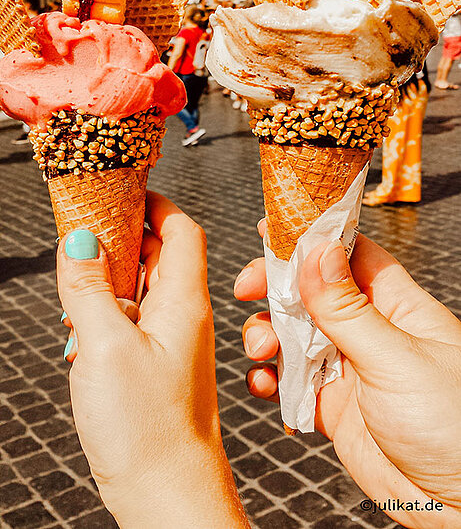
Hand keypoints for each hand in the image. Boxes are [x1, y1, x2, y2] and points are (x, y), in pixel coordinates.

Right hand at [57, 192, 248, 528]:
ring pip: (141, 289)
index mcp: (184, 300)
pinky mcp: (157, 366)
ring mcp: (171, 341)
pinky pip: (134, 323)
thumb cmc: (148, 430)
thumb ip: (89, 289)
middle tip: (84, 239)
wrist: (167, 497)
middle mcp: (184, 315)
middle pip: (158, 255)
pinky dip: (108, 317)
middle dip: (121, 241)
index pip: (181, 230)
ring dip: (109, 283)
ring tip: (77, 293)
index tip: (120, 192)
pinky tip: (84, 335)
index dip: (154, 204)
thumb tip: (80, 240)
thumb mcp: (106, 346)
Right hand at [235, 228, 460, 528]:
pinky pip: (291, 380)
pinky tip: (267, 384)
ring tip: (260, 347)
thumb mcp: (395, 359)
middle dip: (276, 285)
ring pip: (295, 333)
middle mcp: (371, 331)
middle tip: (248, 285)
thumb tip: (317, 253)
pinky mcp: (333, 404)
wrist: (457, 508)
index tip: (273, 228)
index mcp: (397, 306)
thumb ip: (347, 309)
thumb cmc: (454, 428)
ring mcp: (349, 367)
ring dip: (268, 333)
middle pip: (313, 290)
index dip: (312, 237)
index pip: (351, 253)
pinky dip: (272, 378)